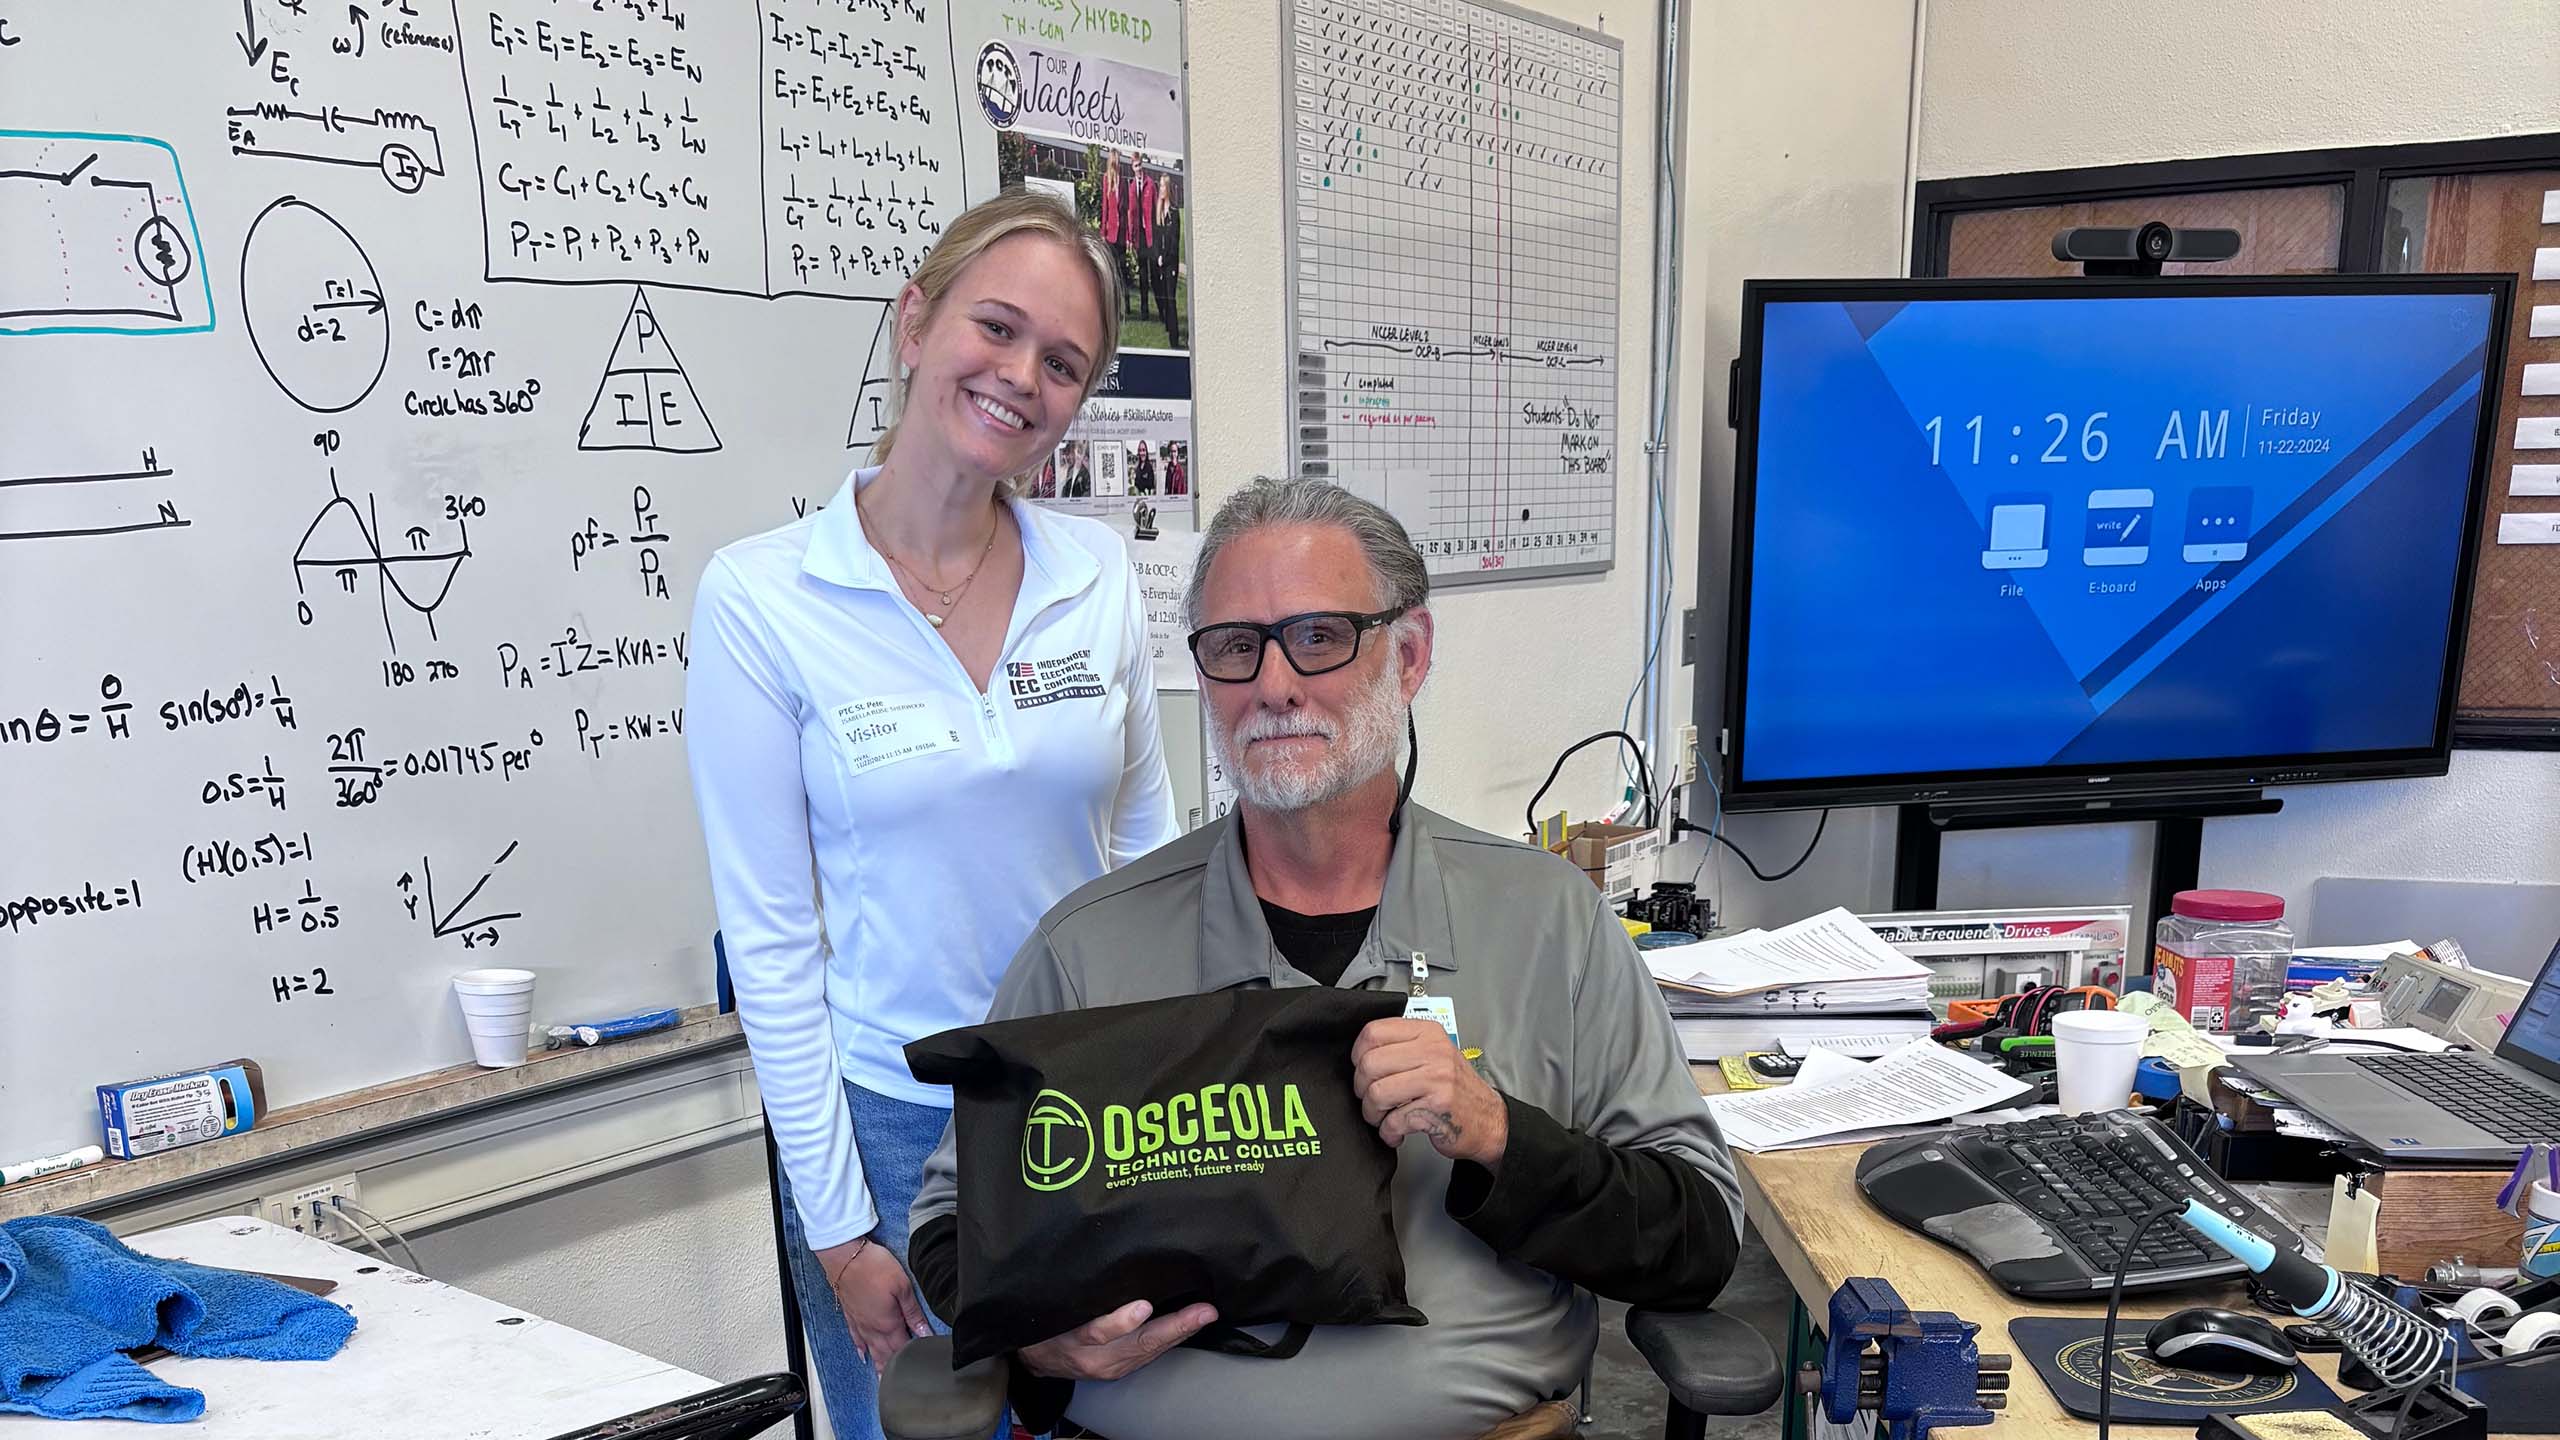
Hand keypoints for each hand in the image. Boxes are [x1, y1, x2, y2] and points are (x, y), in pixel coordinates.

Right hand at [817, 1236, 929, 1371]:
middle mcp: (872, 1328)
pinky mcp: (850, 1314)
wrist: (844, 1256)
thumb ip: (913, 1313)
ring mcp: (859, 1322)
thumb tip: (924, 1334)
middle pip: (885, 1353)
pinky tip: (863, 1355)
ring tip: (881, 1378)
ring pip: (871, 1349)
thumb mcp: (902, 1286)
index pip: (902, 1348)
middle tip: (897, 1384)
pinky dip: (860, 1348)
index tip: (918, 1367)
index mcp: (887, 1324)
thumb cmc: (874, 1266)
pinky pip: (856, 1337)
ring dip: (877, 1364)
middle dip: (892, 1369)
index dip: (911, 1357)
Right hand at [1019, 1299, 1218, 1380]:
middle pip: (1136, 1343)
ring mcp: (1109, 1368)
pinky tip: (1191, 1327)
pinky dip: (1172, 1340)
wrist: (1036, 1361)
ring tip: (1204, 1316)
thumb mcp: (1050, 1307)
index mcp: (1072, 1339)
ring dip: (1180, 1333)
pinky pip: (1149, 1355)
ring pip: (1148, 1351)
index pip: (1097, 1331)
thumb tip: (1097, 1257)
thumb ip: (1073, 1291)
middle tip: (1203, 1311)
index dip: (1119, 1322)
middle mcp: (1093, 1358)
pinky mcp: (1120, 1371)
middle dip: (1173, 1327)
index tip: (1142, 1306)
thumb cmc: (1044, 1323)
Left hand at [1351, 1018, 1508, 1168]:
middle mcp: (1433, 1052)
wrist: (1489, 1120)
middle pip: (1370, 1064)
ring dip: (1373, 1113)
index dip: (1358, 1054)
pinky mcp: (1437, 1107)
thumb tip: (1360, 1055)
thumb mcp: (1434, 1054)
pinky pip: (1393, 1120)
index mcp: (1428, 1034)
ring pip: (1377, 1093)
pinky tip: (1397, 1130)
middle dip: (1361, 1088)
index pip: (1374, 1032)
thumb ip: (1402, 1047)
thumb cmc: (1456, 1089)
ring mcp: (1437, 1079)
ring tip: (1383, 1117)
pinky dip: (1389, 1132)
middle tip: (1370, 1098)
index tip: (1361, 1068)